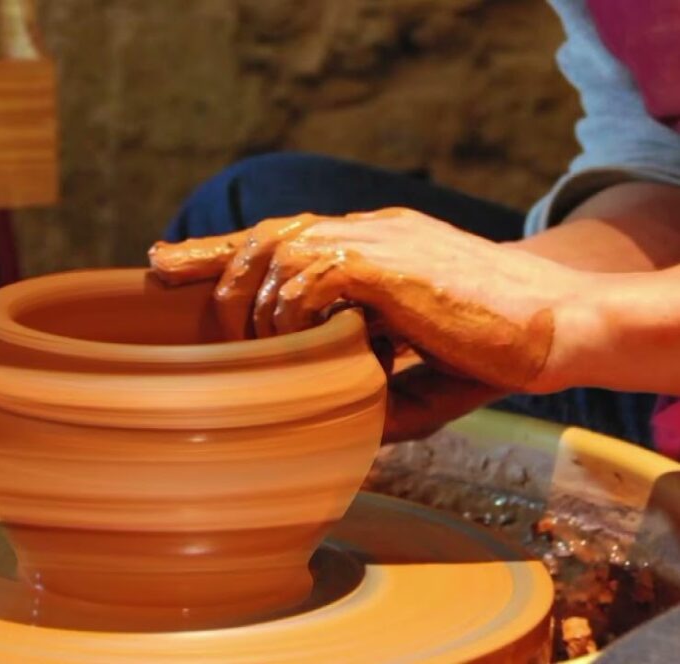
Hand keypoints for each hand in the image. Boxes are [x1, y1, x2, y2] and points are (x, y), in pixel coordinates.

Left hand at [150, 208, 590, 439]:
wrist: (555, 326)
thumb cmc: (487, 350)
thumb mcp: (411, 374)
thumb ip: (364, 388)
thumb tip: (331, 427)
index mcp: (369, 248)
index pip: (281, 239)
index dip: (217, 251)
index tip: (164, 263)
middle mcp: (365, 232)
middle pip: (266, 234)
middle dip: (210, 263)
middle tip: (170, 285)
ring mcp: (377, 240)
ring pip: (280, 248)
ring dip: (255, 301)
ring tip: (255, 345)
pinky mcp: (390, 261)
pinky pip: (314, 273)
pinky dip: (295, 310)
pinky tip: (304, 341)